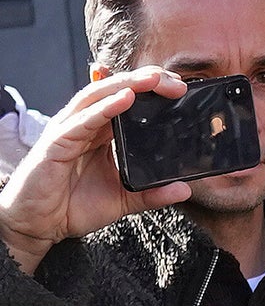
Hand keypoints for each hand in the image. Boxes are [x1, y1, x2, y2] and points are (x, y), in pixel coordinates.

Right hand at [0, 68, 191, 275]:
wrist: (38, 226)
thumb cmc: (72, 207)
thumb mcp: (122, 199)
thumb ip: (152, 194)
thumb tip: (184, 190)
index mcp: (100, 133)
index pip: (126, 102)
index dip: (150, 91)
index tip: (180, 88)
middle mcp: (84, 126)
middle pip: (114, 92)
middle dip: (144, 81)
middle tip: (174, 80)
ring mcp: (68, 131)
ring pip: (98, 97)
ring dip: (128, 85)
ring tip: (154, 79)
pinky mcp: (56, 143)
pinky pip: (83, 121)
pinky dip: (105, 108)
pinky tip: (125, 99)